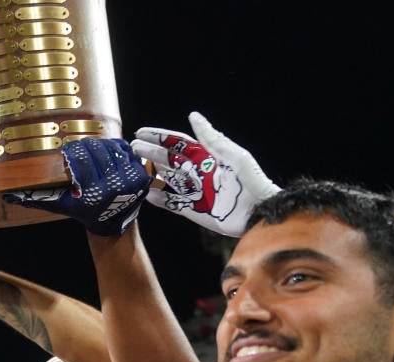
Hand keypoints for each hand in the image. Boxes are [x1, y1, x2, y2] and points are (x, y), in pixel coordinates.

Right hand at [3, 137, 150, 235]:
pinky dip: (116, 148)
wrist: (113, 223)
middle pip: (96, 149)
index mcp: (92, 193)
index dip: (73, 151)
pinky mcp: (142, 175)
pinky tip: (108, 155)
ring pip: (111, 146)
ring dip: (101, 146)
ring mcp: (131, 179)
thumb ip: (36, 198)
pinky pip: (127, 149)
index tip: (69, 153)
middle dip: (86, 147)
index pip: (80, 158)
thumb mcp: (61, 206)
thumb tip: (8, 196)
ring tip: (94, 153)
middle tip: (80, 151)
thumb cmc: (83, 212)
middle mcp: (114, 186)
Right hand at [130, 111, 280, 236]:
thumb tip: (193, 116)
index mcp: (208, 157)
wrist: (260, 212)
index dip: (160, 137)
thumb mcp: (233, 156)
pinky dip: (160, 200)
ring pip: (168, 180)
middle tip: (133, 148)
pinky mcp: (195, 211)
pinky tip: (147, 194)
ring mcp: (196, 192)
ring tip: (136, 167)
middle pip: (170, 160)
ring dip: (152, 172)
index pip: (179, 144)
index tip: (142, 132)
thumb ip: (212, 138)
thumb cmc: (251, 182)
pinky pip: (173, 204)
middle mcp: (199, 172)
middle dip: (151, 152)